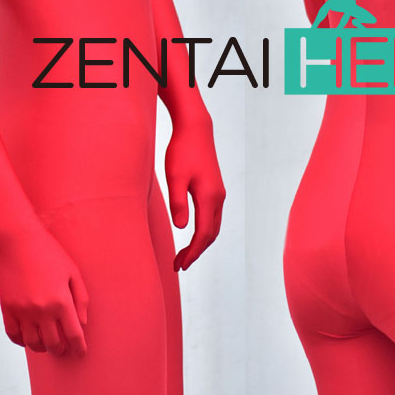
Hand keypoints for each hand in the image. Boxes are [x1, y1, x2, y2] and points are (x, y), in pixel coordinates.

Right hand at [0, 217, 89, 357]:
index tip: (81, 353)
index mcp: (61, 301)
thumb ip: (81, 299)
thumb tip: (82, 323)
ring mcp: (22, 312)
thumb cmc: (49, 253)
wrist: (18, 240)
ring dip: (43, 347)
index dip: (79, 347)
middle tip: (64, 348)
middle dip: (61, 349)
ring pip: (33, 344)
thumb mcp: (72, 271)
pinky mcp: (6, 309)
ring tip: (48, 343)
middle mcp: (41, 310)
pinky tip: (29, 337)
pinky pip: (14, 336)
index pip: (73, 335)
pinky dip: (22, 342)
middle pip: (53, 344)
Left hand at [164, 115, 225, 270]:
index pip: (203, 234)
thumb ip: (178, 202)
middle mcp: (218, 198)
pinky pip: (213, 217)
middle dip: (196, 252)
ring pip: (214, 226)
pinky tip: (192, 232)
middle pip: (211, 234)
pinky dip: (204, 231)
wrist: (195, 129)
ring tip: (183, 254)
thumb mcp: (175, 177)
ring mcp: (219, 193)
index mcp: (209, 197)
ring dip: (201, 243)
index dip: (192, 252)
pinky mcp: (215, 188)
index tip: (179, 265)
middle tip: (178, 265)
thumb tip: (180, 228)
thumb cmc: (182, 150)